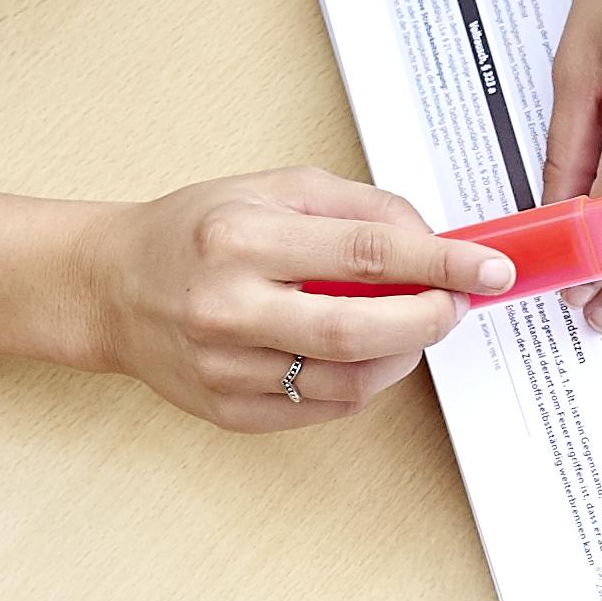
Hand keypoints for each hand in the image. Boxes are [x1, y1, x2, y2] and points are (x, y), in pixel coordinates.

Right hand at [76, 172, 502, 433]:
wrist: (111, 288)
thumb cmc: (197, 231)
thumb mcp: (275, 188)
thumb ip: (359, 208)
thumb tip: (434, 240)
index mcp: (240, 238)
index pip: (366, 253)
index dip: (442, 262)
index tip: (489, 269)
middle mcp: (229, 307)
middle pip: (361, 329)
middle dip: (431, 319)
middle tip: (456, 303)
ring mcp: (226, 369)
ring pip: (350, 381)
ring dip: (401, 354)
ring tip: (408, 323)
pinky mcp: (230, 412)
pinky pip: (324, 407)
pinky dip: (361, 380)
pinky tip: (361, 351)